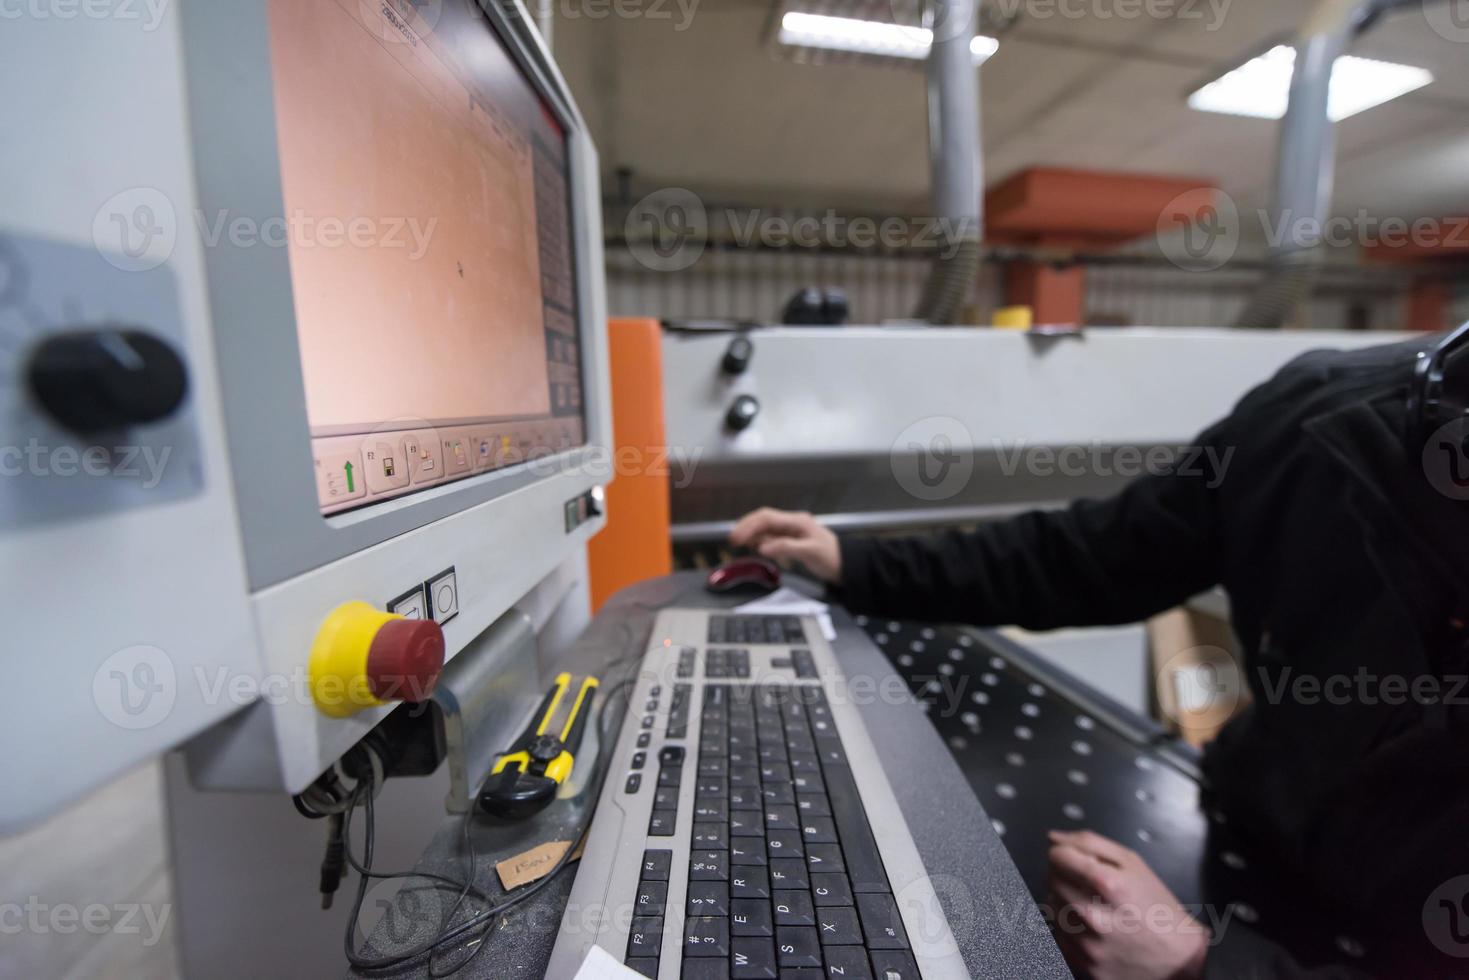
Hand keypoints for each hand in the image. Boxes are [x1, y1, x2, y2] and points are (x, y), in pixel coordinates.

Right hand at [728, 508, 841, 583]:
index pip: (767, 518)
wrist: (845, 565)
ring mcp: (790, 531)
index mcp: (797, 521)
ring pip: (765, 527)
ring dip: (750, 533)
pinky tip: (751, 545)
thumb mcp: (810, 552)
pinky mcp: (790, 540)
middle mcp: (791, 523)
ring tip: (737, 542)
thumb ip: (786, 547)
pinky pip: (770, 536)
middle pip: (763, 519)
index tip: (736, 537)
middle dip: (746, 527)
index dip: (749, 526)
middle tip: (732, 540)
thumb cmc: (830, 557)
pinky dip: (758, 539)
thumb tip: (762, 547)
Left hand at [1047, 830, 1209, 979]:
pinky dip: (1069, 927)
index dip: (1063, 852)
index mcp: (1108, 885)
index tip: (1072, 857)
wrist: (1178, 957)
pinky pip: (1059, 936)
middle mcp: (1094, 916)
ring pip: (1053, 908)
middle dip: (1065, 874)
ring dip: (1066, 900)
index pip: (1058, 857)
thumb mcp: (1133, 863)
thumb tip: (1054, 838)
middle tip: (1087, 881)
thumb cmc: (1156, 906)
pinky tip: (1091, 926)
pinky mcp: (1085, 965)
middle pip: (1052, 881)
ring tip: (1092, 904)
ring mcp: (1088, 945)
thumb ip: (1090, 843)